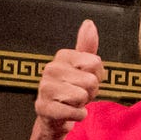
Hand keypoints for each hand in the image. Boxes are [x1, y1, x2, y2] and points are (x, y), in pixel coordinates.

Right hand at [35, 20, 102, 135]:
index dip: (97, 76)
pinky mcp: (43, 108)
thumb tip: (89, 23)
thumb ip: (87, 46)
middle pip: (91, 81)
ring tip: (72, 103)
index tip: (85, 80)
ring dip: (82, 104)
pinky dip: (77, 115)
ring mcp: (44, 88)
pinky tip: (69, 113)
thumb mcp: (82, 66)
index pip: (96, 63)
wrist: (56, 115)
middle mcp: (50, 69)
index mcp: (62, 56)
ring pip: (82, 96)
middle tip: (79, 94)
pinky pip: (75, 112)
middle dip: (90, 92)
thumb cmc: (72, 88)